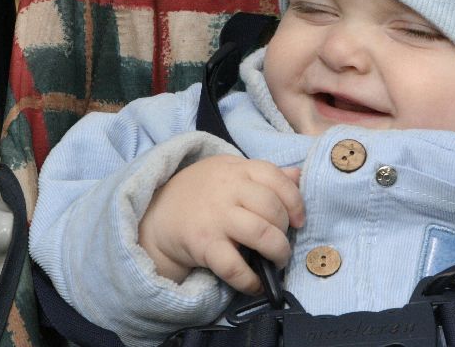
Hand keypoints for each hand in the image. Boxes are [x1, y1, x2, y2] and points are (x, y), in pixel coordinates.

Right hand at [138, 155, 304, 293]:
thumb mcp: (228, 172)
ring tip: (277, 261)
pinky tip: (256, 284)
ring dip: (278, 252)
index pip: (275, 176)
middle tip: (282, 242)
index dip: (294, 200)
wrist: (156, 214)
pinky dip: (251, 281)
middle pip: (272, 207)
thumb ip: (262, 174)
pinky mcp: (204, 245)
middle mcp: (227, 190)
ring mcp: (216, 217)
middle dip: (285, 230)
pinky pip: (235, 266)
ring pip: (261, 234)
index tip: (298, 220)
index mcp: (236, 170)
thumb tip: (297, 176)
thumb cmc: (199, 193)